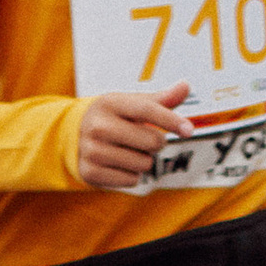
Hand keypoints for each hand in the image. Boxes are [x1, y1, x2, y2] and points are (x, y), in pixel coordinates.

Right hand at [76, 82, 192, 189]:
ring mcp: (91, 150)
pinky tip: (119, 164)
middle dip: (156, 142)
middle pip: (151, 141)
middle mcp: (97, 125)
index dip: (170, 120)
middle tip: (143, 138)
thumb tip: (185, 86)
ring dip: (144, 160)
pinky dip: (132, 175)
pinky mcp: (89, 172)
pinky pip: (131, 180)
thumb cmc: (115, 118)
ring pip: (143, 164)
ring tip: (128, 151)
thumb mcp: (133, 104)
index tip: (189, 130)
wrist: (76, 136)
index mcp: (109, 103)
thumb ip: (161, 98)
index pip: (146, 110)